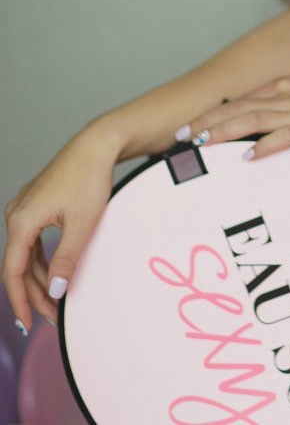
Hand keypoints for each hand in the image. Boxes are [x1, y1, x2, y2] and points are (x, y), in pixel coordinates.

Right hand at [2, 124, 119, 332]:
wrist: (97, 145)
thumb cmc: (89, 179)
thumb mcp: (81, 224)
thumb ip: (66, 260)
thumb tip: (54, 292)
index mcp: (21, 221)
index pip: (12, 272)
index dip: (20, 301)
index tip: (28, 323)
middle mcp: (16, 214)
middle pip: (18, 265)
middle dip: (33, 293)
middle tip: (51, 317)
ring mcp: (25, 207)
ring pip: (26, 254)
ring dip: (38, 278)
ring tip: (55, 301)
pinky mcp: (36, 204)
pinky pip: (33, 240)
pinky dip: (42, 260)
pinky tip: (54, 275)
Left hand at [175, 76, 289, 162]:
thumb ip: (283, 120)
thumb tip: (252, 138)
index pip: (241, 99)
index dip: (211, 113)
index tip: (185, 128)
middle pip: (243, 106)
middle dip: (209, 121)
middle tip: (181, 137)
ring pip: (260, 117)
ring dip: (229, 130)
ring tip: (204, 143)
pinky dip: (269, 143)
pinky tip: (251, 154)